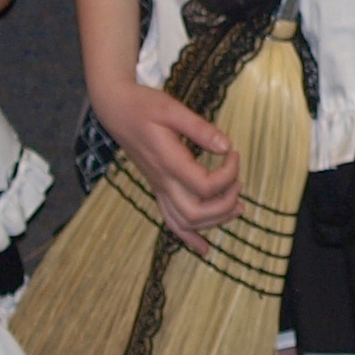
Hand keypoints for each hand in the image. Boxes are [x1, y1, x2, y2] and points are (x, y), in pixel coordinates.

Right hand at [98, 83, 240, 251]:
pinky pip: (171, 221)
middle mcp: (163, 181)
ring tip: (236, 207)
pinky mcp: (157, 188)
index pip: (205, 185)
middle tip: (238, 183)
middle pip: (197, 213)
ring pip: (186, 222)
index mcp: (168, 162)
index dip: (228, 173)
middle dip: (225, 205)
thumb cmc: (143, 106)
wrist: (116, 110)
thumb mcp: (172, 109)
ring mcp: (159, 188)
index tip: (233, 153)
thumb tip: (226, 145)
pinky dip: (189, 237)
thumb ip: (200, 128)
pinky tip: (204, 248)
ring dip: (215, 221)